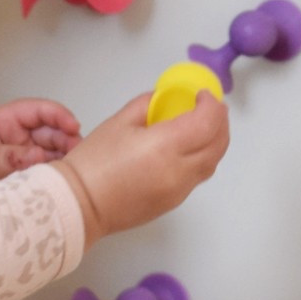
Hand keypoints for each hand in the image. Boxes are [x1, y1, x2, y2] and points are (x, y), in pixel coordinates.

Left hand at [0, 100, 81, 189]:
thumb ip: (7, 157)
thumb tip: (38, 156)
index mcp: (4, 121)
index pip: (38, 110)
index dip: (59, 115)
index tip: (73, 126)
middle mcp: (16, 136)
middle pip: (50, 132)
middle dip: (67, 140)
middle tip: (77, 155)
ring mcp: (19, 156)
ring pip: (50, 153)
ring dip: (62, 159)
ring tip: (72, 172)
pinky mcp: (20, 175)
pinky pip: (42, 172)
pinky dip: (53, 176)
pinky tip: (60, 183)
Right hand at [57, 91, 229, 248]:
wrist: (80, 204)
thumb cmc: (93, 163)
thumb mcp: (119, 122)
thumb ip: (147, 105)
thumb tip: (164, 99)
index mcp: (165, 146)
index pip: (207, 122)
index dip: (211, 105)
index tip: (203, 96)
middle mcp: (179, 170)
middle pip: (218, 144)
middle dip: (220, 122)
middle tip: (212, 108)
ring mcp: (179, 190)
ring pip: (212, 163)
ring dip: (215, 142)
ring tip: (205, 127)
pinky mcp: (174, 202)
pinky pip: (198, 177)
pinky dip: (203, 158)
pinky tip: (190, 149)